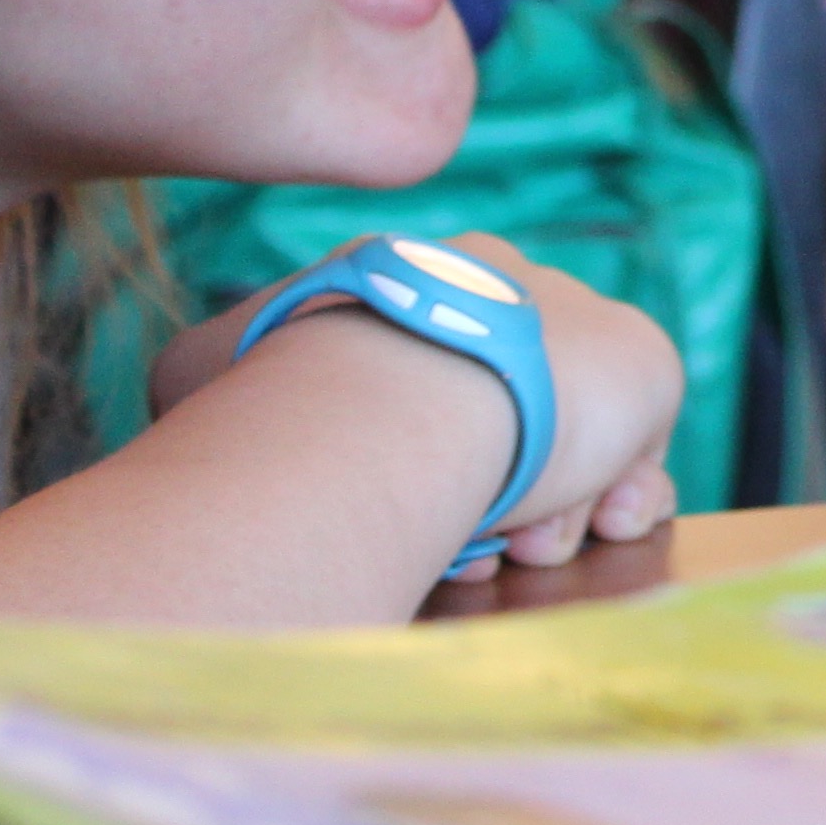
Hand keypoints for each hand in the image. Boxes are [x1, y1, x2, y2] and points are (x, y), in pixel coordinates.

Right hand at [225, 233, 681, 579]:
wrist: (390, 403)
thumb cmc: (280, 399)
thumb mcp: (196, 372)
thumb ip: (203, 378)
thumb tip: (184, 396)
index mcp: (410, 277)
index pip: (441, 376)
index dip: (429, 463)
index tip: (419, 519)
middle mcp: (500, 284)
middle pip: (514, 416)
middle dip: (498, 496)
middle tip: (480, 547)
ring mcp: (576, 321)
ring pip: (576, 443)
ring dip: (551, 510)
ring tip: (521, 542)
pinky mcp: (641, 362)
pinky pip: (639, 452)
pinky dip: (614, 500)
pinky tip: (579, 524)